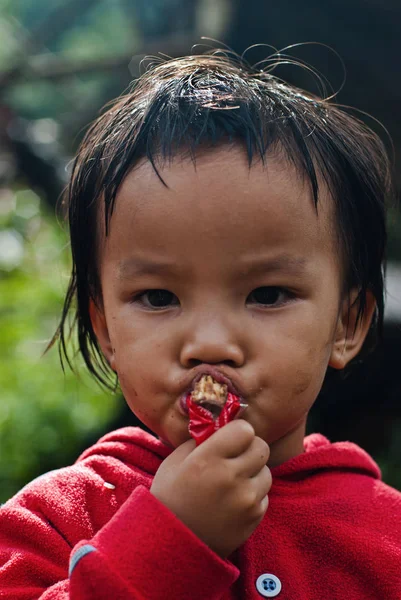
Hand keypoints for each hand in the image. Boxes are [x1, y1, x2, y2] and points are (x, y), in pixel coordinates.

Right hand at [150, 420, 271, 557]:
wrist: (173, 544)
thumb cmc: (170, 496)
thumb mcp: (175, 461)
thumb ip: (200, 440)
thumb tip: (221, 425)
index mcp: (208, 459)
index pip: (245, 429)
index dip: (237, 431)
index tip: (229, 438)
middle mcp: (231, 478)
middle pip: (261, 446)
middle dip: (248, 448)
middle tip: (234, 457)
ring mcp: (246, 500)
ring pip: (266, 471)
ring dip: (253, 471)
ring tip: (233, 480)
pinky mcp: (255, 518)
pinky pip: (264, 494)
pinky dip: (253, 494)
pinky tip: (233, 500)